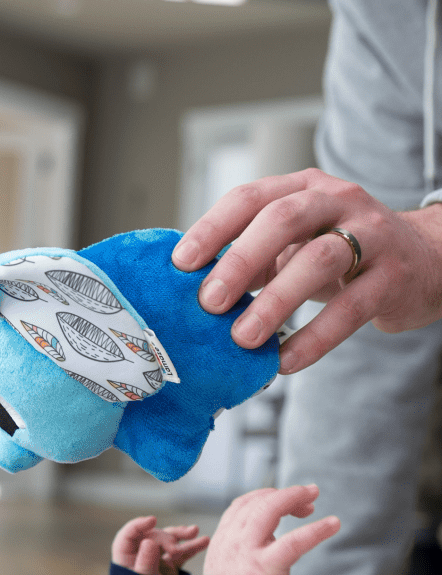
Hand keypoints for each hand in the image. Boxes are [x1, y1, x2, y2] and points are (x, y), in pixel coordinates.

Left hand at [112, 517, 208, 574]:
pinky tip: (204, 542)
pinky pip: (180, 553)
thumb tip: (149, 541)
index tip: (153, 520)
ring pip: (169, 541)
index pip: (129, 534)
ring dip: (182, 536)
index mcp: (125, 556)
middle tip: (175, 549)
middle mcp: (140, 554)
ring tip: (195, 531)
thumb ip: (146, 563)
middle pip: (153, 535)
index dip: (140, 524)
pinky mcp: (169, 564)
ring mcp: (156, 558)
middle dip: (166, 538)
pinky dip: (191, 547)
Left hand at [171, 168, 441, 374]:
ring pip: (320, 259)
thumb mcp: (295, 246)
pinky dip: (314, 338)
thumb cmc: (342, 253)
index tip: (180, 264)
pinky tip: (285, 361)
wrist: (424, 260)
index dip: (212, 228)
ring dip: (276, 300)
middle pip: (284, 218)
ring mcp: (370, 235)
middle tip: (208, 302)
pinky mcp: (393, 276)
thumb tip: (191, 294)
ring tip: (243, 337)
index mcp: (303, 190)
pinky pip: (351, 308)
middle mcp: (338, 201)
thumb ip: (251, 262)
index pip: (251, 197)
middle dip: (240, 259)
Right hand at [202, 485, 339, 574]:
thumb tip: (270, 538)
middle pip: (257, 502)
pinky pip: (294, 540)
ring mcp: (247, 552)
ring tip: (314, 498)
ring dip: (294, 498)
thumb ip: (243, 550)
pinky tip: (333, 524)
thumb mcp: (229, 569)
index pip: (241, 505)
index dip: (265, 496)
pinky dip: (316, 530)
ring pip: (269, 509)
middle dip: (285, 494)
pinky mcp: (266, 567)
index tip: (286, 502)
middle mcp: (231, 541)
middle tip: (309, 495)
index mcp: (222, 541)